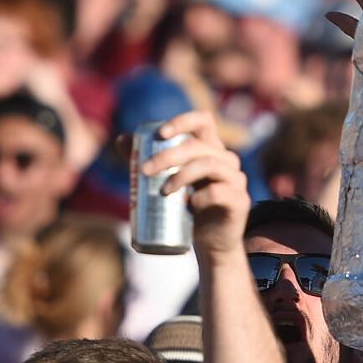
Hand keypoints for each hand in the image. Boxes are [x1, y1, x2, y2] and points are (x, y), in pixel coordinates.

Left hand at [139, 110, 249, 259]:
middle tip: (144, 170)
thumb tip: (122, 140)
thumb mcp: (169, 181)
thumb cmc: (189, 208)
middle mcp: (226, 160)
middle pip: (198, 146)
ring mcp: (236, 179)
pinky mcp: (239, 200)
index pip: (203, 121)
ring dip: (181, 175)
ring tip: (163, 192)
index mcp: (211, 149)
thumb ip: (150, 160)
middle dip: (168, 155)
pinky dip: (200, 197)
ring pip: (209, 165)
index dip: (183, 122)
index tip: (160, 134)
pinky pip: (218, 192)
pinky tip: (188, 206)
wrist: (212, 242)